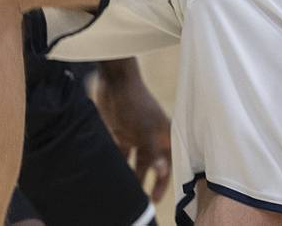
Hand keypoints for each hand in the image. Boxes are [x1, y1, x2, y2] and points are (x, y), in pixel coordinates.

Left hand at [96, 67, 171, 201]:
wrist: (115, 80)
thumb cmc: (136, 102)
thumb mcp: (145, 130)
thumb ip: (154, 152)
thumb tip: (162, 172)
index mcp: (163, 134)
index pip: (169, 161)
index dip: (164, 180)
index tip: (155, 199)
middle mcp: (152, 136)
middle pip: (152, 164)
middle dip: (147, 181)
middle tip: (142, 200)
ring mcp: (136, 134)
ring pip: (135, 161)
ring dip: (131, 174)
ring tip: (126, 192)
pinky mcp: (120, 132)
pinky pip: (121, 153)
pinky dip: (118, 164)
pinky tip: (112, 176)